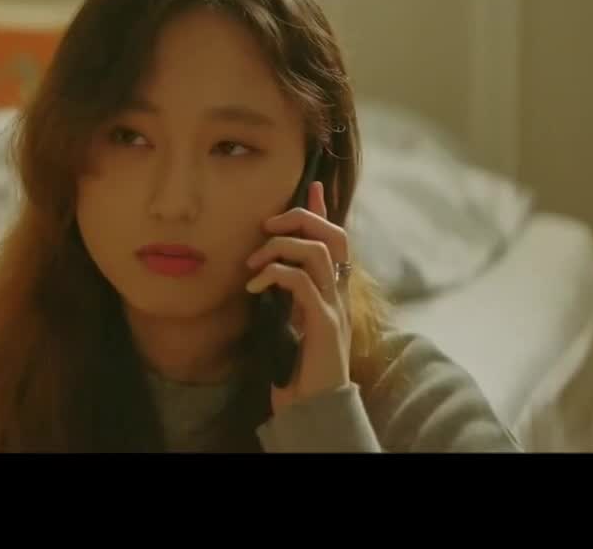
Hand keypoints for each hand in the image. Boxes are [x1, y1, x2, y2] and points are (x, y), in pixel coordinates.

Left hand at [245, 181, 352, 414]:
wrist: (312, 405)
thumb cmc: (297, 366)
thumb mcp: (287, 320)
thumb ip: (285, 293)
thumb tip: (267, 267)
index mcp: (331, 290)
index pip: (335, 239)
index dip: (322, 211)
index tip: (310, 186)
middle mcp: (339, 293)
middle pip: (334, 234)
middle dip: (301, 218)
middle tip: (267, 226)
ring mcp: (334, 307)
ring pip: (318, 252)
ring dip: (280, 247)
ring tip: (254, 263)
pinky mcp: (324, 324)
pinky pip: (301, 282)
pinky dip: (275, 275)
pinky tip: (255, 287)